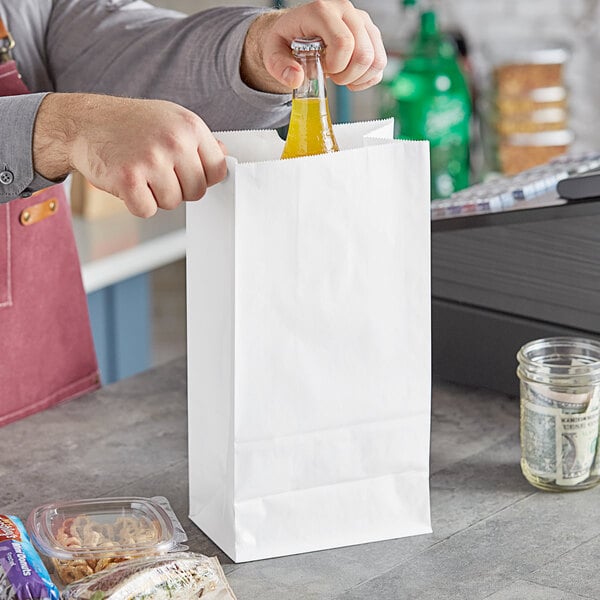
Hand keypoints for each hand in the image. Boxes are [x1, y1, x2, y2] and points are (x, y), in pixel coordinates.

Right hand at [33, 93, 226, 217]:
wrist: (84, 123)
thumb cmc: (130, 123)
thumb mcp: (171, 119)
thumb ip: (200, 141)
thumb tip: (225, 158)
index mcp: (190, 126)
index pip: (218, 171)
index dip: (203, 178)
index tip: (186, 173)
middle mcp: (174, 141)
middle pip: (197, 192)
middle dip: (179, 189)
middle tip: (157, 172)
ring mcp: (151, 160)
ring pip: (173, 203)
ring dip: (156, 196)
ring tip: (141, 173)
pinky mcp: (128, 179)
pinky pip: (147, 210)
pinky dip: (136, 203)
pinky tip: (128, 182)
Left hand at [241, 0, 385, 93]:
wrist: (295, 33)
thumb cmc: (285, 41)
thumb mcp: (272, 53)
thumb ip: (279, 67)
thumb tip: (296, 79)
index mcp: (322, 10)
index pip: (343, 42)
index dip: (336, 66)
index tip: (323, 70)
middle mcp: (346, 11)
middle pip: (364, 53)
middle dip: (347, 75)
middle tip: (332, 76)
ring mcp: (362, 22)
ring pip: (376, 60)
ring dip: (358, 78)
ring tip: (340, 76)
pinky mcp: (371, 34)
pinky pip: (380, 64)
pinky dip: (367, 78)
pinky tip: (351, 77)